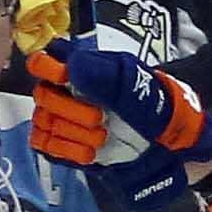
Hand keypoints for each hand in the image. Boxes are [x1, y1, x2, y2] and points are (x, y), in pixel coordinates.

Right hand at [23, 39, 211, 166]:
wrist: (168, 149)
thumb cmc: (156, 110)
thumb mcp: (138, 88)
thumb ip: (105, 76)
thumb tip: (71, 66)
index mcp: (84, 68)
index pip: (46, 58)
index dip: (49, 68)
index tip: (66, 79)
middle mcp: (68, 91)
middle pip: (43, 94)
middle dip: (71, 110)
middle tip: (100, 118)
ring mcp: (64, 119)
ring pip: (44, 121)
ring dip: (75, 132)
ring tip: (102, 137)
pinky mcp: (63, 146)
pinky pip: (46, 146)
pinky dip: (68, 150)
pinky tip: (91, 153)